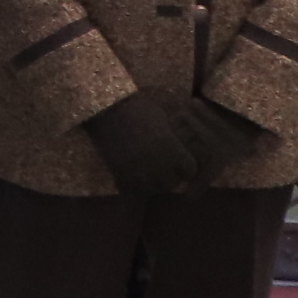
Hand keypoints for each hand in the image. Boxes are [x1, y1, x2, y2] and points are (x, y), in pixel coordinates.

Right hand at [78, 89, 221, 198]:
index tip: (180, 164)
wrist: (107, 108)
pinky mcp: (120, 173)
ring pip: (152, 189)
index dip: (185, 168)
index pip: (190, 170)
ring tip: (145, 174)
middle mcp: (158, 164)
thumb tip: (179, 153)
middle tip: (161, 169)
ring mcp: (138, 171)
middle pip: (171, 183)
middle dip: (169, 178)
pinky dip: (132, 185)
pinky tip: (129, 175)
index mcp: (172, 149)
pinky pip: (131, 188)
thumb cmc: (138, 109)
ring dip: (151, 184)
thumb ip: (173, 142)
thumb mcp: (163, 123)